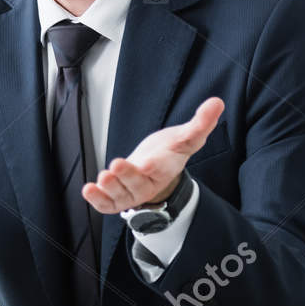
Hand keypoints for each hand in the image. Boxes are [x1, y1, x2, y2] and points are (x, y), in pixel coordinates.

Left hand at [82, 97, 223, 213]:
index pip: (162, 168)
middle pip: (137, 183)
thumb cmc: (168, 152)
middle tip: (115, 166)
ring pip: (121, 195)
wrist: (155, 170)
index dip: (154, 167)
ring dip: (110, 188)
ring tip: (102, 177)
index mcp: (166, 169)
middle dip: (126, 176)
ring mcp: (132, 193)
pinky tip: (87, 189)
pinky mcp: (117, 198)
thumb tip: (217, 102)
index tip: (148, 164)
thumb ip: (200, 123)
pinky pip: (107, 204)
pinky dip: (97, 200)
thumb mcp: (184, 137)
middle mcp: (148, 184)